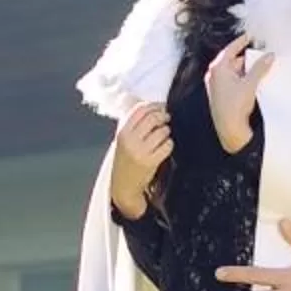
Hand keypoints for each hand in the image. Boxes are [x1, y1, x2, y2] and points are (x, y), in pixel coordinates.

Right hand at [109, 101, 170, 217]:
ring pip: (162, 131)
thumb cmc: (125, 160)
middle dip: (163, 116)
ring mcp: (140, 152)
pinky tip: (164, 147)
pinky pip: (167, 145)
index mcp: (122, 132)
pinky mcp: (151, 162)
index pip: (139, 110)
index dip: (153, 106)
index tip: (161, 107)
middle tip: (166, 118)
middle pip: (152, 118)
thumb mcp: (122, 140)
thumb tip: (146, 104)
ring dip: (166, 132)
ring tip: (163, 136)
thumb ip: (132, 123)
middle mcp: (130, 140)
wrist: (123, 186)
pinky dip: (169, 144)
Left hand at [204, 35, 270, 153]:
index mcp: (218, 68)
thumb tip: (268, 56)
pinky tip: (255, 82)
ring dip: (248, 70)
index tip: (250, 36)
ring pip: (235, 71)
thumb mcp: (250, 84)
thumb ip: (260, 68)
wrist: (229, 129)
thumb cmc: (234, 107)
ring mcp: (217, 85)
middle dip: (248, 59)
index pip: (230, 49)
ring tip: (262, 69)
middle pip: (234, 60)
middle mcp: (215, 75)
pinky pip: (234, 81)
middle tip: (263, 57)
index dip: (241, 41)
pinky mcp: (222, 94)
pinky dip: (244, 79)